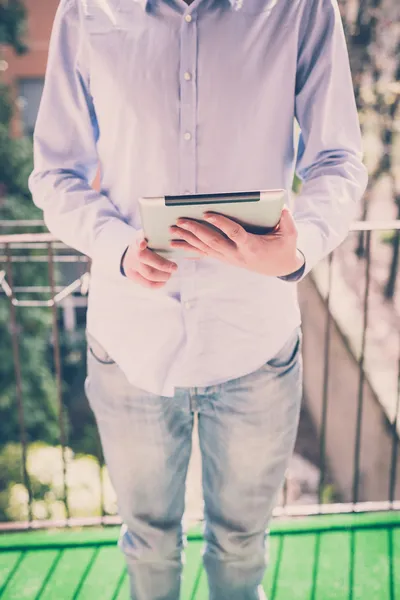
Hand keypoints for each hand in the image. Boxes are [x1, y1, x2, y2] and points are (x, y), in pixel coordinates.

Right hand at [122, 235, 177, 288]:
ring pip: (148, 274)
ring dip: (163, 276)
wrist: (131, 252)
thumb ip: (158, 238)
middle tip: (175, 267)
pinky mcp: (132, 275)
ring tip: (170, 273)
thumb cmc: (147, 243)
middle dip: (163, 265)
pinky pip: (147, 284)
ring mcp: (130, 265)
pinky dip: (158, 284)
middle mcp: (132, 253)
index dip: (140, 242)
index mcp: (137, 241)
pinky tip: (164, 281)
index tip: (143, 244)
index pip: (137, 240)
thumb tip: (175, 235)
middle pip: (145, 260)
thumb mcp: (150, 237)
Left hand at [169, 206, 303, 276]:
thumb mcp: (291, 234)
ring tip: (172, 230)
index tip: (207, 212)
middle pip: (213, 242)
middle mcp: (238, 255)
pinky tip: (177, 245)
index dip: (221, 223)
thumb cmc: (285, 246)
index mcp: (252, 247)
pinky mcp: (226, 259)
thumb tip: (280, 206)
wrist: (280, 267)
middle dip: (195, 230)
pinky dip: (191, 248)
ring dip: (188, 239)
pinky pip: (206, 253)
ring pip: (206, 248)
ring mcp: (230, 258)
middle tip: (180, 220)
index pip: (234, 233)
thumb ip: (286, 220)